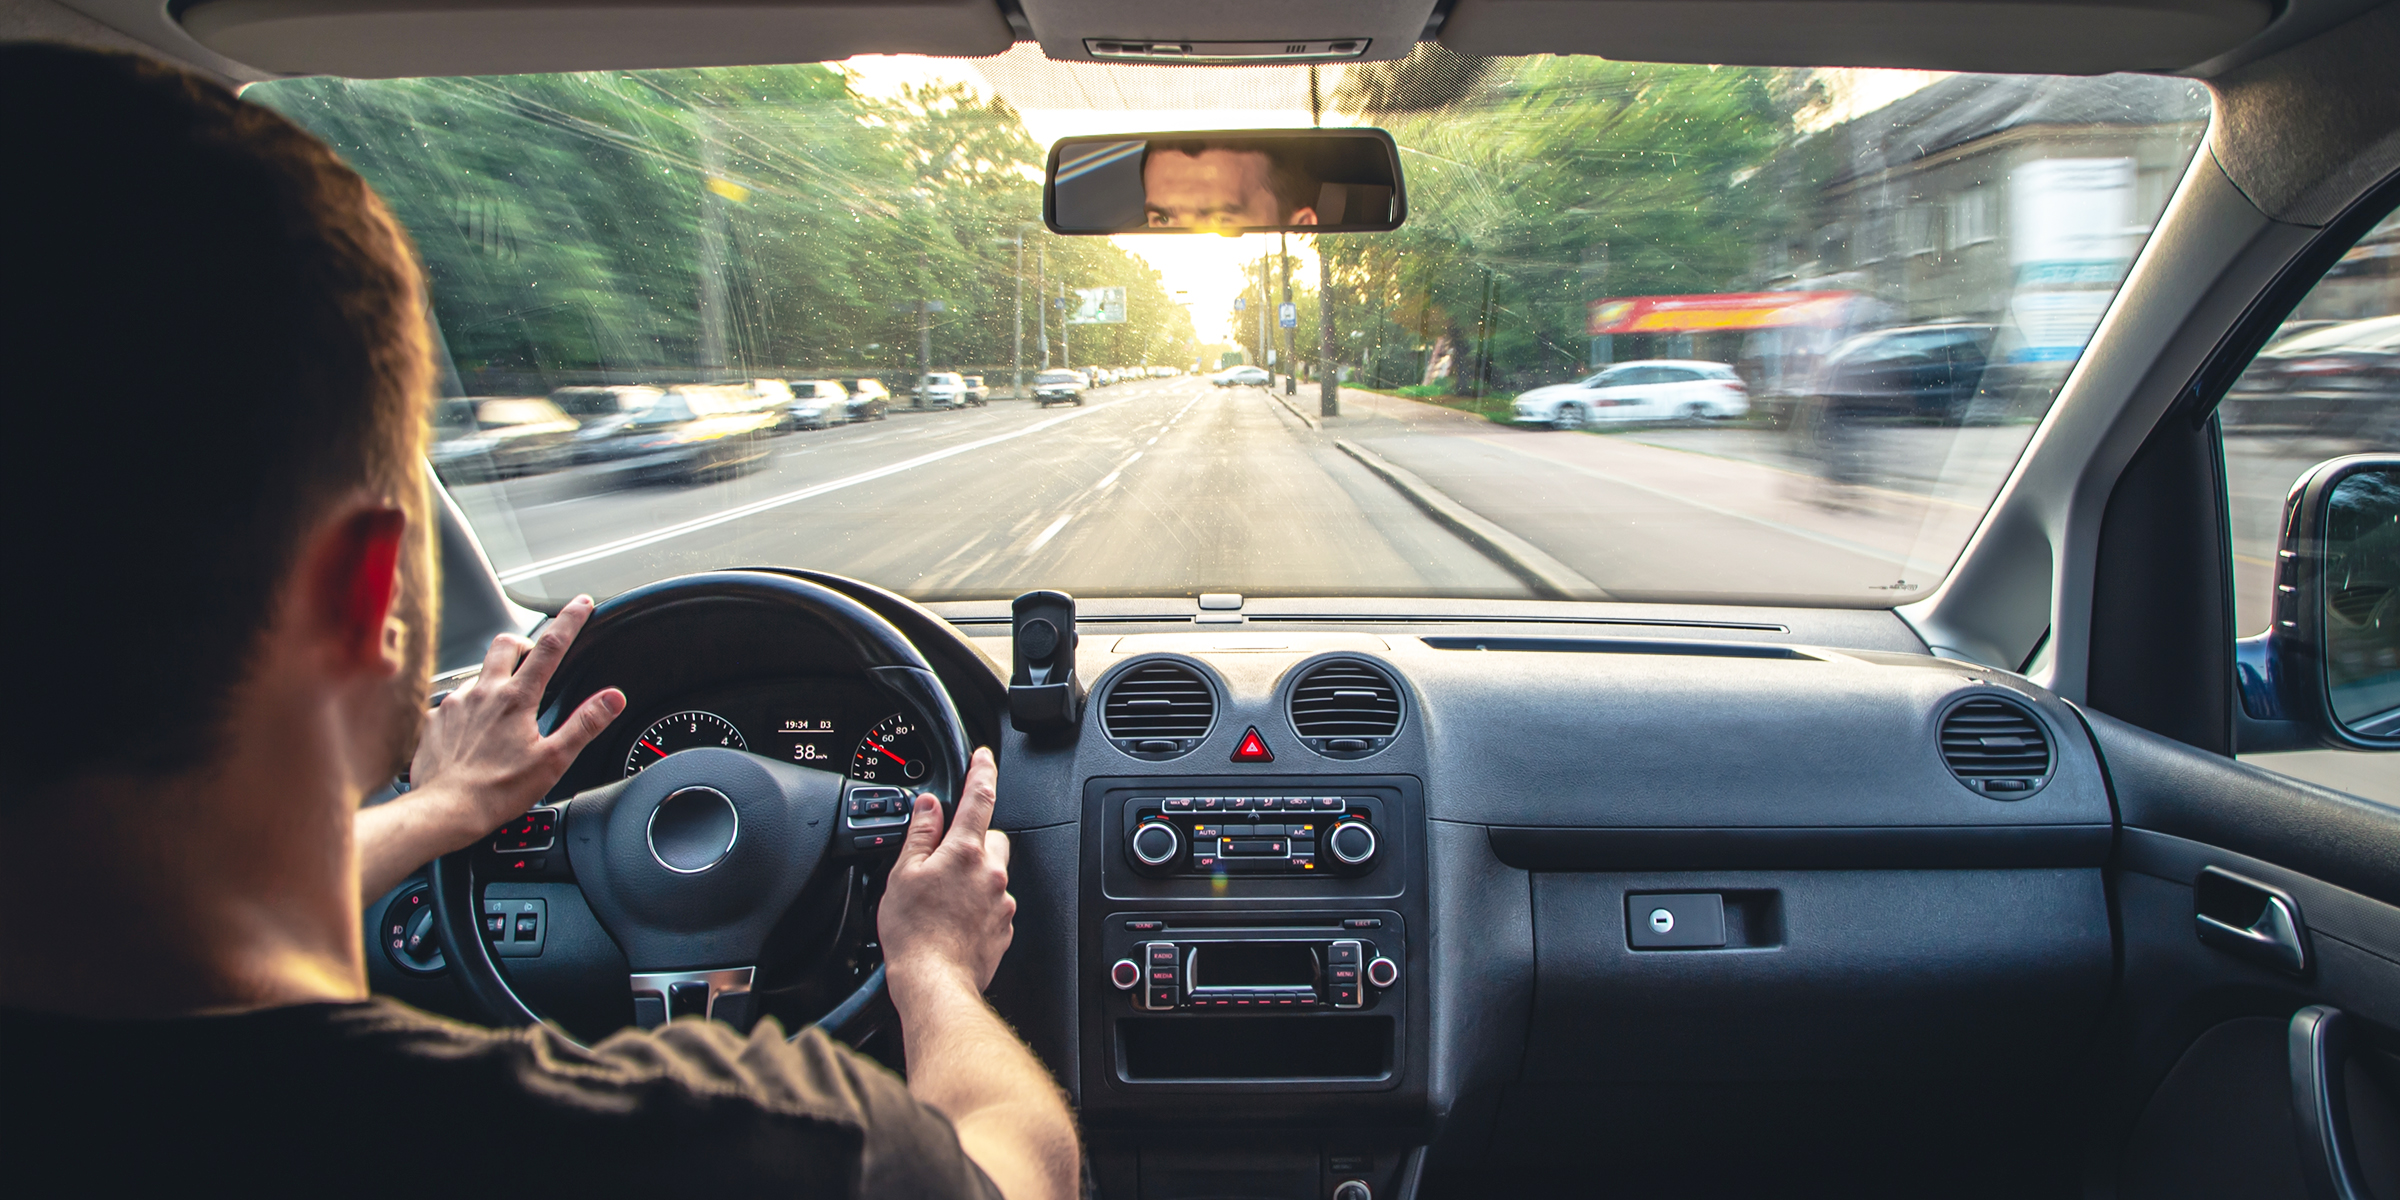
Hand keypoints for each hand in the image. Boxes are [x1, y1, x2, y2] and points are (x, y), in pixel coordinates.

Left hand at [403, 595, 625, 847]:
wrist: (444, 810)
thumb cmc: (497, 791)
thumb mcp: (554, 760)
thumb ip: (585, 724)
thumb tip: (612, 698)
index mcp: (516, 699)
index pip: (550, 647)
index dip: (570, 621)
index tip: (581, 603)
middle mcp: (483, 693)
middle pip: (505, 644)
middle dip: (523, 641)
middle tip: (533, 654)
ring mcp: (454, 704)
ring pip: (477, 674)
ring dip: (494, 679)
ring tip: (502, 705)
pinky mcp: (433, 720)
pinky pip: (451, 703)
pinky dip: (466, 709)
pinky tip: (471, 731)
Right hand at [879, 748, 1012, 997]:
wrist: (934, 983)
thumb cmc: (914, 934)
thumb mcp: (903, 874)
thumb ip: (920, 834)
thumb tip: (928, 806)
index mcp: (965, 852)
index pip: (980, 797)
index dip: (982, 772)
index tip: (984, 758)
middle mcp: (991, 872)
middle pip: (991, 838)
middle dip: (972, 840)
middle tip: (943, 860)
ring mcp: (1001, 901)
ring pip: (993, 872)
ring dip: (974, 876)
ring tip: (943, 898)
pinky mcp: (1004, 927)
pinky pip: (994, 903)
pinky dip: (978, 905)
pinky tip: (953, 920)